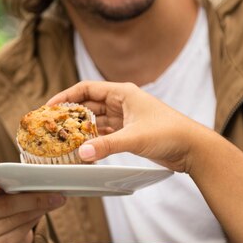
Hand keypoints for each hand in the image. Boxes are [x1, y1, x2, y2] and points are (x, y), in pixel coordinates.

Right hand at [47, 81, 213, 172]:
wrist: (193, 148)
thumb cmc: (170, 133)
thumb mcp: (135, 138)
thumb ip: (106, 145)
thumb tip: (82, 153)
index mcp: (123, 93)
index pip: (87, 89)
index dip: (66, 97)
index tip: (49, 107)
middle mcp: (122, 103)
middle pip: (88, 105)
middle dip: (70, 115)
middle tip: (52, 126)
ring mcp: (125, 119)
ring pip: (95, 121)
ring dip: (81, 129)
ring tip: (62, 139)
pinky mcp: (129, 133)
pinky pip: (104, 134)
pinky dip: (93, 140)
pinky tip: (83, 149)